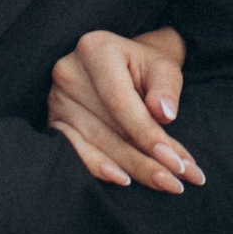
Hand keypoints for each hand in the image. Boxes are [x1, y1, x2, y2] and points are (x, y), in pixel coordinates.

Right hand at [48, 27, 194, 193]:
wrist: (122, 64)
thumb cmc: (145, 66)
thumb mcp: (163, 67)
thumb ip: (166, 88)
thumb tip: (165, 114)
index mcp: (95, 49)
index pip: (120, 101)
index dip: (147, 133)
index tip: (175, 160)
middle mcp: (68, 72)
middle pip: (109, 128)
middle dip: (147, 160)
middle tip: (178, 182)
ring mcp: (57, 99)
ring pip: (97, 144)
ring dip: (134, 169)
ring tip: (166, 184)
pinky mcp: (54, 121)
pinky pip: (77, 152)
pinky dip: (101, 169)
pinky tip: (124, 181)